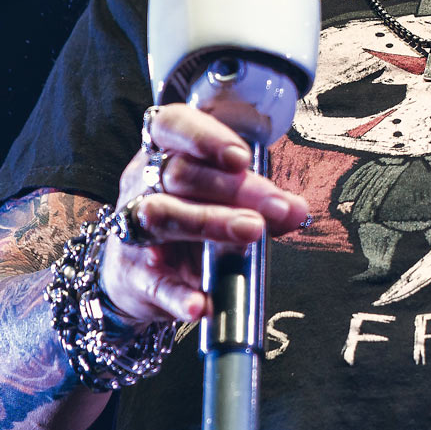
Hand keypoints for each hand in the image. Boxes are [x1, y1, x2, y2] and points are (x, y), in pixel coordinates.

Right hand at [99, 104, 310, 324]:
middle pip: (179, 174)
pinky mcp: (134, 275)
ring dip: (210, 222)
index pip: (170, 125)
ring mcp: (133, 230)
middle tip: (272, 210)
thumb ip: (260, 203)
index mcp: (162, 154)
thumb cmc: (187, 223)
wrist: (136, 276)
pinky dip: (179, 294)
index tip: (241, 158)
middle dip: (232, 189)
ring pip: (162, 215)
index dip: (204, 136)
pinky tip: (203, 303)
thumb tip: (297, 209)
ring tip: (251, 233)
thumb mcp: (223, 204)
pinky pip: (155, 282)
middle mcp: (142, 184)